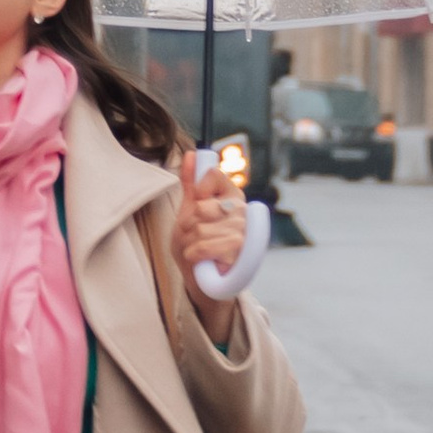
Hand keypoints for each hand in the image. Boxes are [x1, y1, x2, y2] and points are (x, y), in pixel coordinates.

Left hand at [170, 156, 247, 295]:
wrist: (203, 279)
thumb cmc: (197, 243)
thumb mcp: (189, 211)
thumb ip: (190, 183)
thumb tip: (191, 154)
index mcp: (232, 195)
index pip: (214, 174)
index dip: (198, 190)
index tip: (196, 203)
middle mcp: (242, 210)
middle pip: (201, 207)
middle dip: (188, 226)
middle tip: (194, 236)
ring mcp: (244, 231)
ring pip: (200, 229)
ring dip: (190, 244)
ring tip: (198, 250)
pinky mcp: (240, 253)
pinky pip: (205, 247)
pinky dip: (194, 255)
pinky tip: (201, 260)